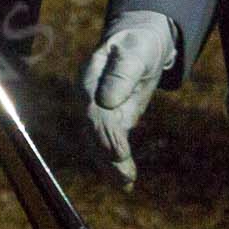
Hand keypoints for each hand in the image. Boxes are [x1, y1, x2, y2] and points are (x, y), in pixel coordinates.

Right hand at [80, 10, 176, 188]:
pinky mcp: (111, 120)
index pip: (92, 110)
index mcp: (89, 77)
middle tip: (124, 177)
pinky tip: (125, 181)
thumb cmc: (138, 44)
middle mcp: (88, 97)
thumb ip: (122, 73)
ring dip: (110, 165)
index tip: (118, 153)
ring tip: (126, 184)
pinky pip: (109, 144)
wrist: (141, 45)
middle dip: (108, 155)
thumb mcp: (135, 52)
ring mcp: (97, 110)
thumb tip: (106, 101)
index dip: (104, 133)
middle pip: (92, 130)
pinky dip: (115, 163)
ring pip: (97, 142)